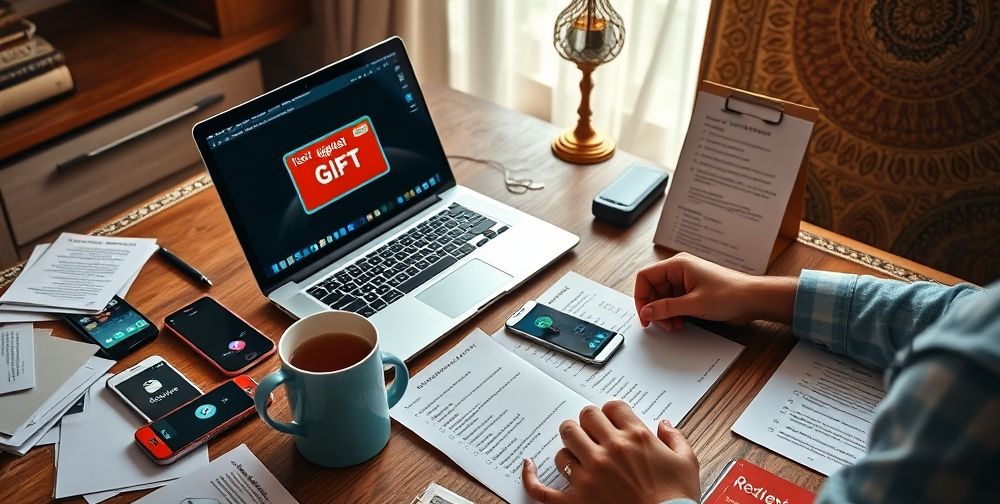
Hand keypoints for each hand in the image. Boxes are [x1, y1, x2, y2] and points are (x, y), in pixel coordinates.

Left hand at [522, 401, 699, 503]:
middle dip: (589, 421)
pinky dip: (532, 477)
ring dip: (570, 445)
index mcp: (636, 438)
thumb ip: (675, 439)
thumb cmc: (676, 501)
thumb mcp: (687, 463)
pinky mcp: (575, 501)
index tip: (614, 420)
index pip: (612, 407)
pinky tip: (529, 466)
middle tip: (594, 431)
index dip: (612, 411)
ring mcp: (589, 476)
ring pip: (565, 444)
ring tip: (578, 451)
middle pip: (585, 418)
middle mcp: (609, 451)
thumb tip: (665, 425)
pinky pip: (542, 488)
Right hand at [633, 252, 796, 330]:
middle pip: (653, 289)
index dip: (640, 296)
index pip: (645, 277)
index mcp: (677, 265)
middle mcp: (680, 271)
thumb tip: (646, 312)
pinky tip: (681, 323)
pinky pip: (674, 302)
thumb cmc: (731, 294)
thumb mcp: (694, 304)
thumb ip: (667, 308)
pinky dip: (674, 314)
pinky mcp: (692, 292)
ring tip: (674, 325)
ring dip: (665, 314)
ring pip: (663, 298)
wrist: (754, 300)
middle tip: (662, 324)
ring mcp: (686, 281)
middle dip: (655, 308)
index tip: (644, 315)